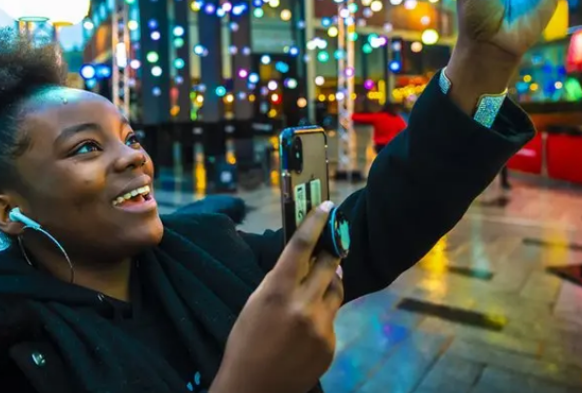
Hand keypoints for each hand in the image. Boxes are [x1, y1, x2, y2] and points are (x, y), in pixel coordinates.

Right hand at [213, 202, 343, 392]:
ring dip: (329, 283)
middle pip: (328, 264)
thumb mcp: (254, 304)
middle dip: (330, 252)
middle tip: (332, 244)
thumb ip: (278, 282)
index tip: (327, 207)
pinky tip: (305, 330)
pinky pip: (331, 319)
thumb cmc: (244, 343)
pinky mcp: (330, 344)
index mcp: (276, 291)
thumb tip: (300, 263)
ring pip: (336, 290)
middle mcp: (303, 305)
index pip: (301, 246)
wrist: (253, 389)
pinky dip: (322, 317)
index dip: (316, 222)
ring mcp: (320, 326)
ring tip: (317, 286)